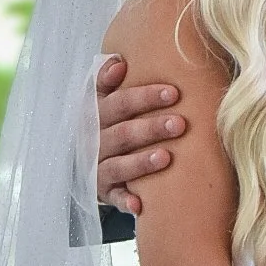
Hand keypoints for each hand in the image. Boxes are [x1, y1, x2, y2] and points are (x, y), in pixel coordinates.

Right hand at [96, 56, 184, 215]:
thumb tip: (118, 60)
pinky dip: (125, 201)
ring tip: (166, 157)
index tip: (173, 92)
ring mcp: (98, 167)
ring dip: (141, 162)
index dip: (143, 96)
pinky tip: (140, 205)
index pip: (118, 101)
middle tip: (180, 123)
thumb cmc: (108, 120)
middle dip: (151, 127)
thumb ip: (109, 78)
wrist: (85, 159)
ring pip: (118, 165)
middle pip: (123, 132)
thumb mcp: (104, 97)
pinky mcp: (103, 191)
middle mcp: (95, 140)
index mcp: (96, 112)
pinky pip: (113, 197)